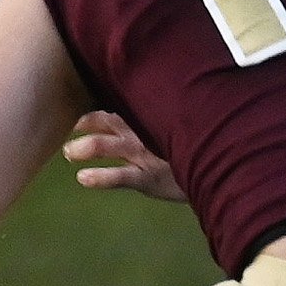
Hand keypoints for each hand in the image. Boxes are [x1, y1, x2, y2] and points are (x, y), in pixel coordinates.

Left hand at [64, 111, 183, 200]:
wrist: (218, 171)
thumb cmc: (191, 151)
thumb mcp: (173, 132)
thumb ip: (152, 122)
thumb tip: (130, 113)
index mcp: (145, 119)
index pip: (113, 107)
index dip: (91, 108)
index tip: (74, 113)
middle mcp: (141, 132)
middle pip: (105, 120)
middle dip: (83, 124)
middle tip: (67, 132)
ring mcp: (143, 154)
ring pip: (106, 145)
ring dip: (84, 148)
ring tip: (68, 153)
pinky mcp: (148, 178)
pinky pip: (120, 176)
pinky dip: (100, 177)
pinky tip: (83, 178)